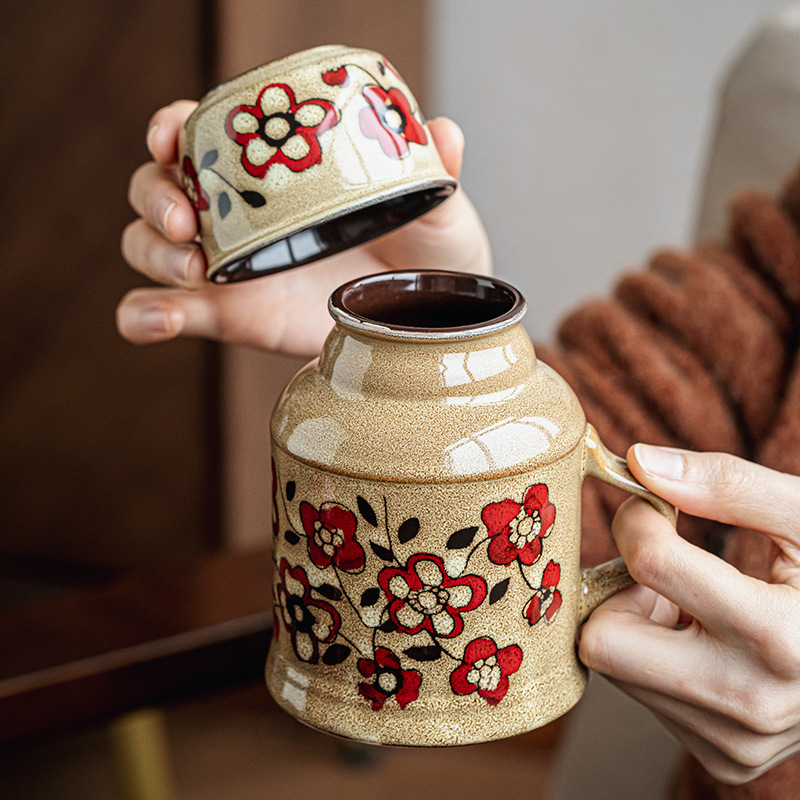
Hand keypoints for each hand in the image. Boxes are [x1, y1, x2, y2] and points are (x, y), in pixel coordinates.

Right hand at [118, 101, 490, 357]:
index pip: (201, 134)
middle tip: (186, 221)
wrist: (426, 319)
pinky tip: (159, 321)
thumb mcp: (434, 209)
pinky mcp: (232, 316)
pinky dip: (145, 315)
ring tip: (193, 270)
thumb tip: (443, 133)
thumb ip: (435, 170)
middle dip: (154, 197)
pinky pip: (168, 312)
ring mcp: (229, 266)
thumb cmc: (426, 252)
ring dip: (152, 252)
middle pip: (156, 188)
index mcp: (274, 172)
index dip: (171, 127)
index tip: (170, 137)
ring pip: (148, 247)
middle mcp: (239, 214)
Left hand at [579, 445, 799, 784]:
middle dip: (618, 590)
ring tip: (692, 604)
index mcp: (779, 637)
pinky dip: (653, 657)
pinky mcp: (721, 757)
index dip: (638, 518)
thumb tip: (639, 462)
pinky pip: (641, 695)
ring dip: (636, 623)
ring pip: (615, 668)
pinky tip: (701, 639)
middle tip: (660, 565)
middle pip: (602, 640)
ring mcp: (734, 742)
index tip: (655, 508)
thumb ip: (729, 485)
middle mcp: (751, 704)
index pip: (650, 563)